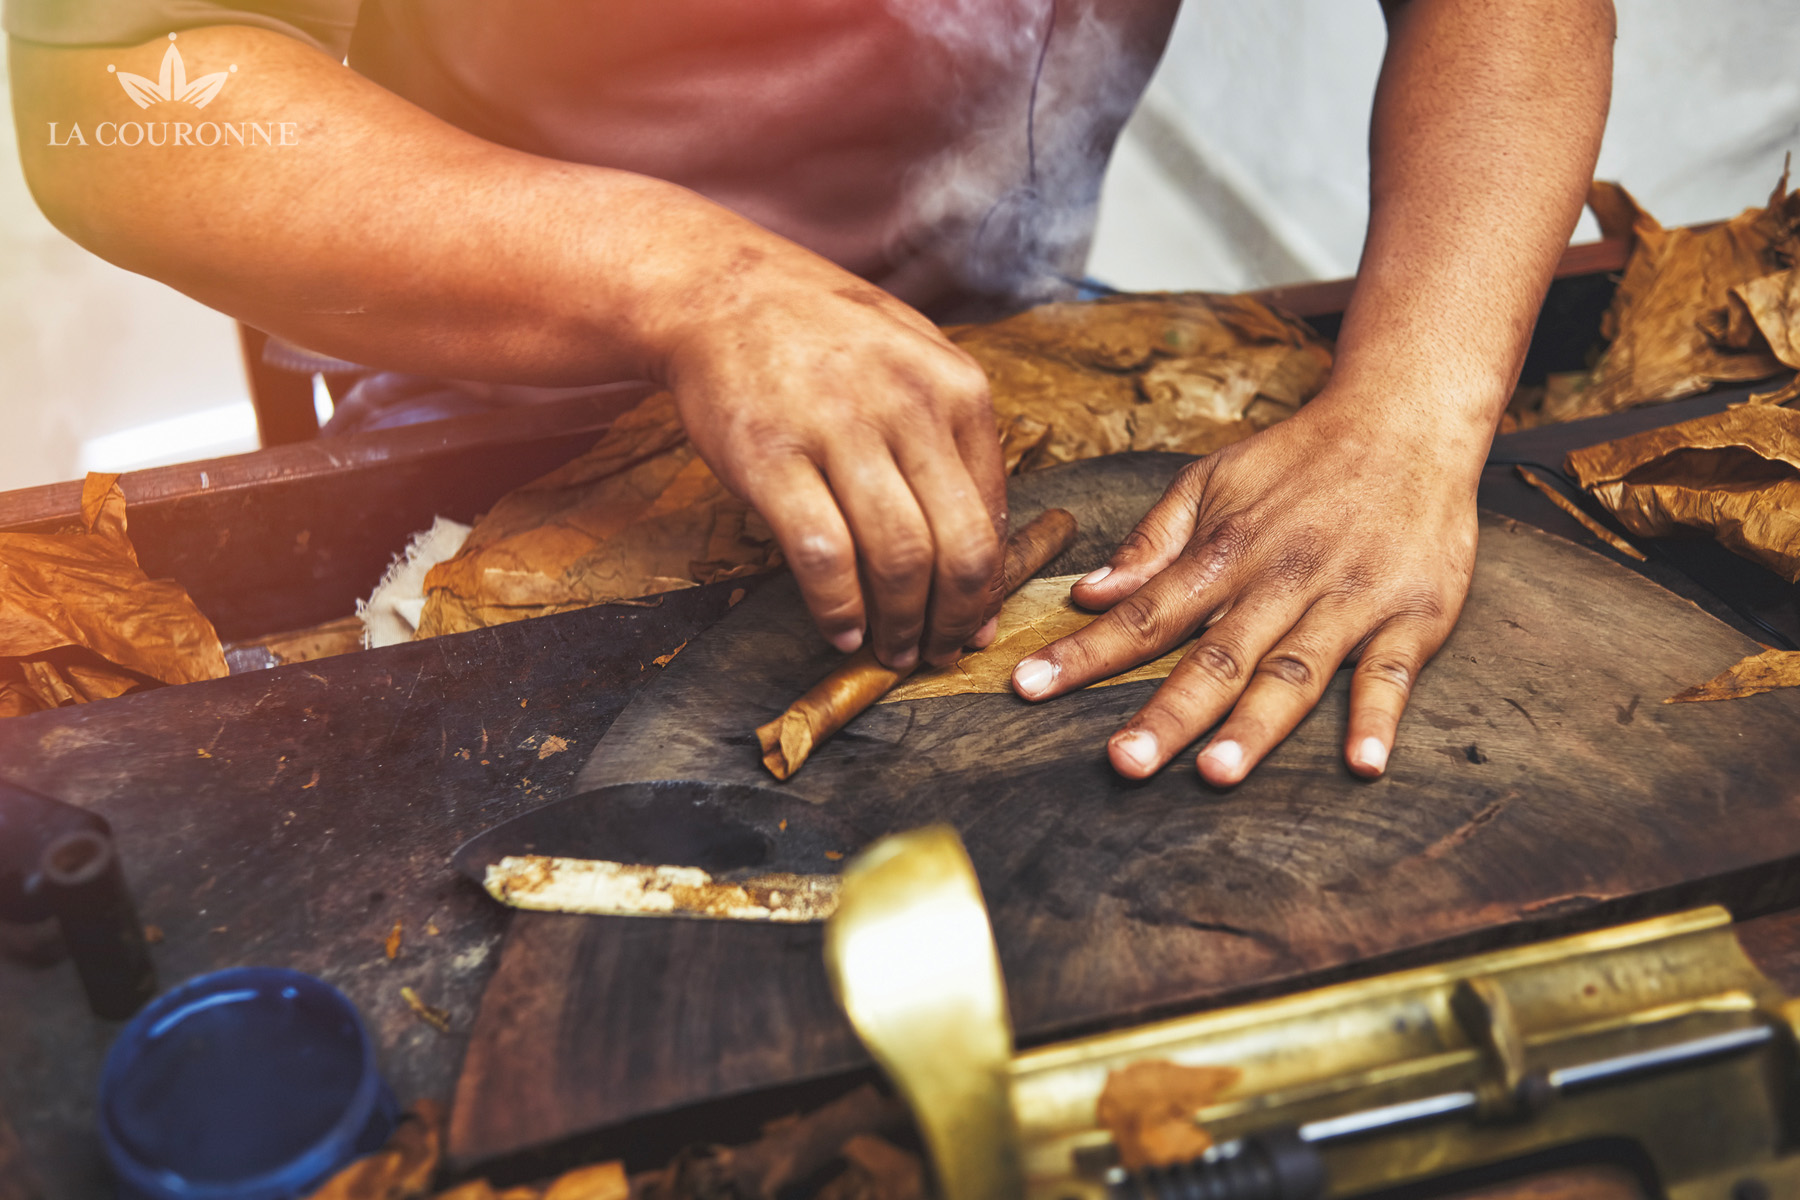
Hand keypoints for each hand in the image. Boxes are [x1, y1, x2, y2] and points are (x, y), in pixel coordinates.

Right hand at [663, 238, 1007, 669]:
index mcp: (957, 387)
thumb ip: (953, 452)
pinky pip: (822, 556)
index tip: (971, 623)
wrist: (721, 290)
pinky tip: (840, 628)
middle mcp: (909, 407)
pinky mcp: (772, 457)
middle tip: (938, 652)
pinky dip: (838, 607)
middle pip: (960, 547)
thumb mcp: (914, 365)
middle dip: (954, 619)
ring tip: (892, 650)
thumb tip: (981, 567)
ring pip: (898, 560)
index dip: (987, 586)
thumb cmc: (824, 338)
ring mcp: (839, 430)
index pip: (993, 513)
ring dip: (901, 624)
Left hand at [1009, 395, 1481, 783]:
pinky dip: (1378, 717)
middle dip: (1168, 713)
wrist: (1407, 418)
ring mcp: (1348, 601)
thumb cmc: (1299, 458)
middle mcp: (1280, 582)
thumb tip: (1088, 595)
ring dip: (1255, 726)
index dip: (1084, 655)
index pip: (1142, 615)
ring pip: (1294, 673)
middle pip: (1216, 658)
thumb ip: (1152, 542)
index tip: (1027, 688)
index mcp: (1225, 553)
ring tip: (1216, 773)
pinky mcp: (1413, 615)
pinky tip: (1363, 763)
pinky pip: (1393, 672)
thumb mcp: (1212, 479)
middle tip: (1124, 763)